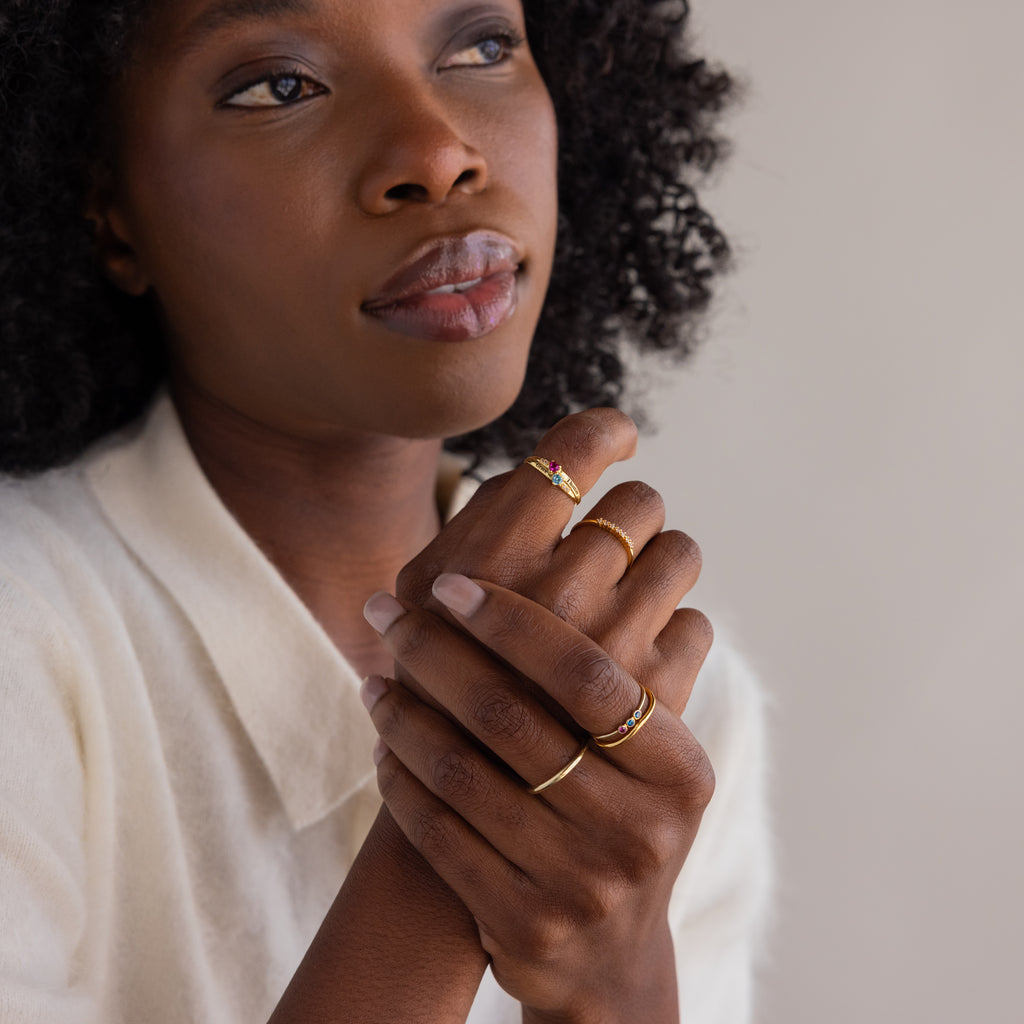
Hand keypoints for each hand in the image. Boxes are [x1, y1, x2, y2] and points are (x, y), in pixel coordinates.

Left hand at [362, 575, 713, 1022]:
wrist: (611, 959)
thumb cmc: (621, 822)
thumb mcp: (649, 761)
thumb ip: (618, 679)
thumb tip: (558, 560)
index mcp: (677, 768)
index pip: (585, 672)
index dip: (511, 621)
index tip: (449, 584)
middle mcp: (637, 826)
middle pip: (511, 716)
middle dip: (434, 651)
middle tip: (385, 612)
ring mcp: (580, 882)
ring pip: (462, 771)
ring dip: (404, 713)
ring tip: (374, 674)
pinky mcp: (523, 922)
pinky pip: (437, 833)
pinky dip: (399, 778)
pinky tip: (381, 742)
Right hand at [397, 407, 707, 715]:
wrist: (470, 815)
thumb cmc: (437, 689)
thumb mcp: (426, 599)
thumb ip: (481, 526)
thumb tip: (544, 466)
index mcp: (493, 558)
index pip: (576, 448)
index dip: (605, 432)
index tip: (615, 439)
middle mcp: (559, 592)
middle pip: (640, 501)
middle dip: (630, 514)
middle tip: (612, 541)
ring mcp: (614, 646)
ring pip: (682, 552)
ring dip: (662, 562)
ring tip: (635, 590)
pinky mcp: (657, 698)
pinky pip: (697, 622)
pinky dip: (673, 630)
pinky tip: (639, 655)